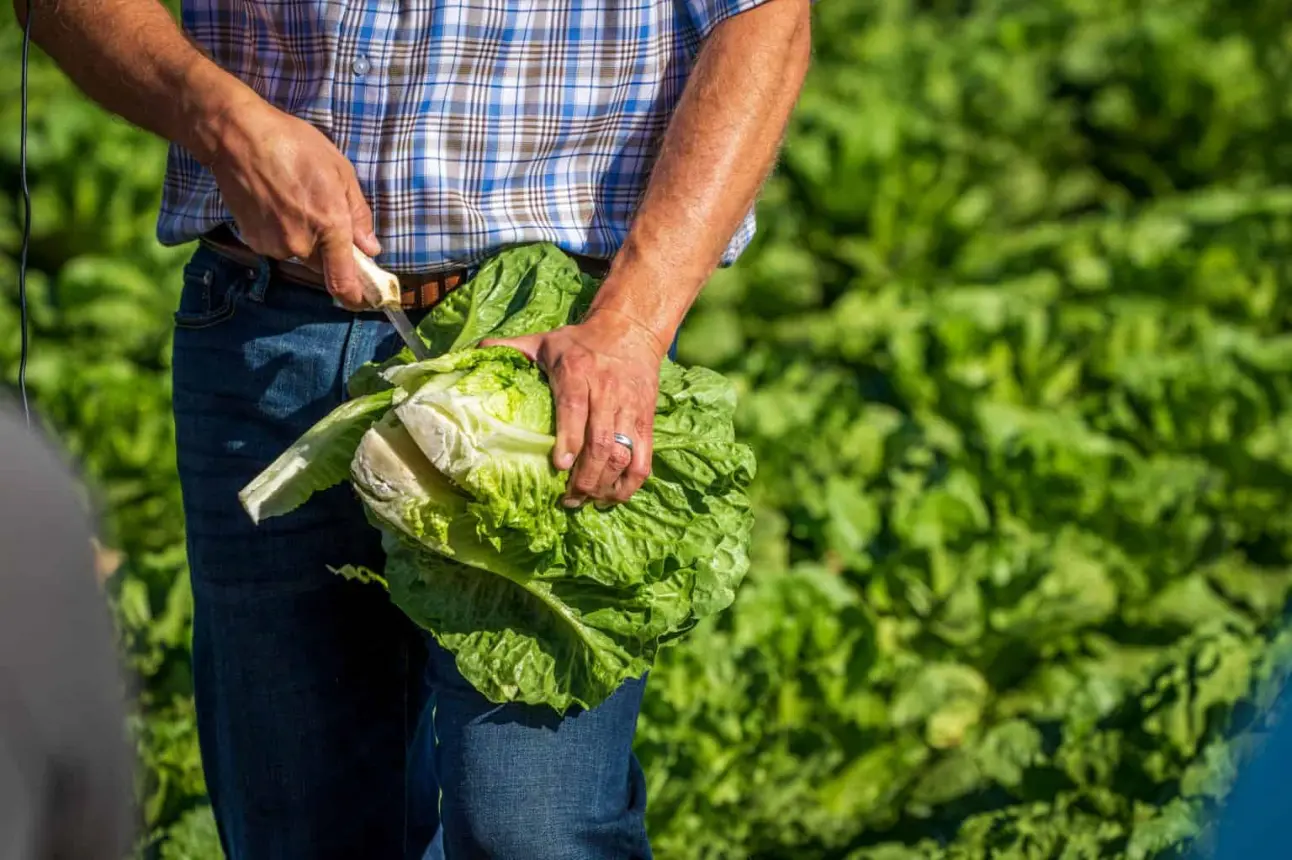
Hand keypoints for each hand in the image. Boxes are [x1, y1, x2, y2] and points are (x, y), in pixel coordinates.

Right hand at [206, 101, 381, 309]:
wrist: (238, 138)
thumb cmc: (294, 146)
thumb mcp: (341, 171)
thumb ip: (358, 214)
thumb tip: (370, 249)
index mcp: (330, 225)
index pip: (343, 280)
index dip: (355, 297)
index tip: (363, 302)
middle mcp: (301, 243)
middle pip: (324, 266)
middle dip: (330, 253)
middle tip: (323, 217)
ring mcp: (274, 245)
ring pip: (301, 254)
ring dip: (305, 239)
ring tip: (296, 201)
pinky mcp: (254, 241)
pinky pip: (279, 246)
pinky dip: (283, 233)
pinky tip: (277, 205)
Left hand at [483, 310, 668, 505]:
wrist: (631, 331)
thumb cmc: (581, 342)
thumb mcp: (545, 340)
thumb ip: (513, 348)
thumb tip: (475, 353)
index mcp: (577, 372)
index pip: (575, 409)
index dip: (569, 440)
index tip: (559, 466)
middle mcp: (606, 391)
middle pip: (601, 441)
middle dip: (585, 477)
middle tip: (569, 499)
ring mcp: (630, 408)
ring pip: (623, 453)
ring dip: (605, 484)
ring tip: (586, 500)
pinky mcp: (647, 420)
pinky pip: (644, 458)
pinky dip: (631, 483)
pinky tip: (614, 496)